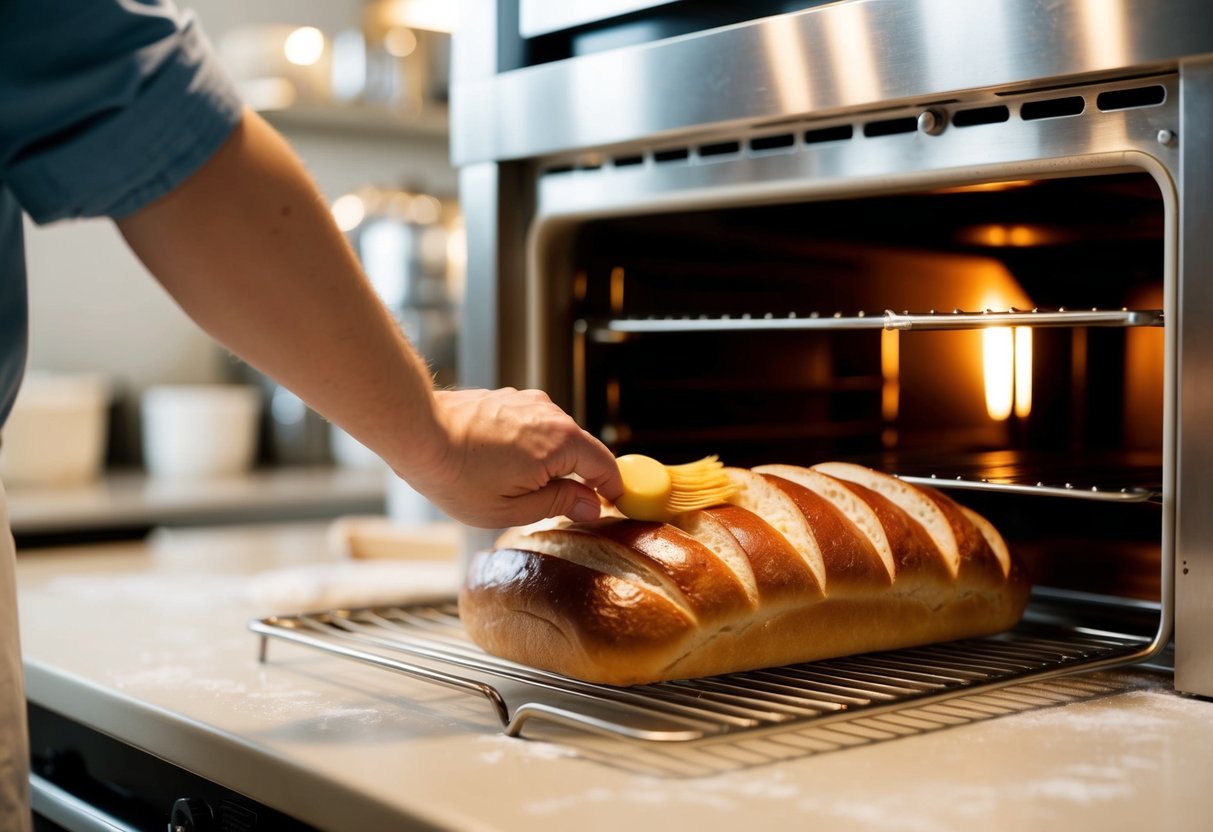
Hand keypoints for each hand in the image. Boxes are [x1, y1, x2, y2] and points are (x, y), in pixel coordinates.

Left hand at [398, 387, 623, 528]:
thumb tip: (591, 505)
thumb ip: (558, 505)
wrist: (417, 433)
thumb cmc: (458, 476)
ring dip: (548, 462)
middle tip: (557, 508)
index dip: (612, 489)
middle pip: (580, 450)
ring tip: (515, 487)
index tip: (611, 506)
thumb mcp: (511, 509)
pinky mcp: (509, 398)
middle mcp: (551, 414)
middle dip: (575, 478)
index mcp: (561, 443)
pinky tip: (499, 465)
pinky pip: (533, 426)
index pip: (604, 465)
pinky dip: (528, 446)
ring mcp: (529, 402)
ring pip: (555, 438)